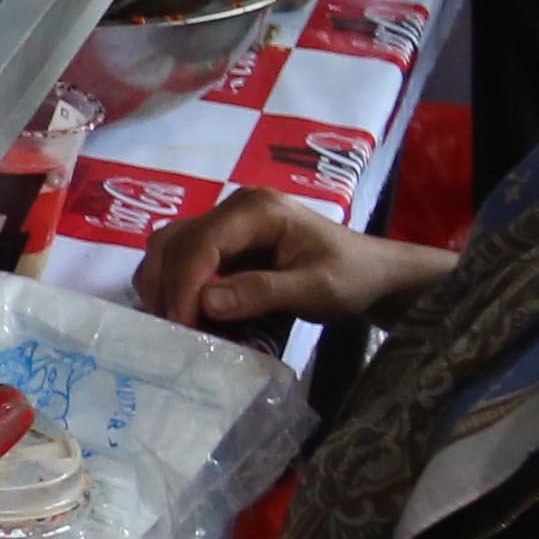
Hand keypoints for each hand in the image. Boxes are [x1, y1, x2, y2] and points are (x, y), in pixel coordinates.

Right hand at [134, 192, 446, 334]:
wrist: (374, 275)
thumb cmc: (352, 279)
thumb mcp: (317, 289)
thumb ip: (263, 292)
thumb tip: (206, 302)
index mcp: (257, 210)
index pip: (202, 242)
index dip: (184, 285)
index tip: (181, 326)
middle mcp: (234, 207)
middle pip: (175, 241)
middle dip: (167, 287)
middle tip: (173, 332)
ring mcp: (227, 223)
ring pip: (170, 247)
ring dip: (164, 286)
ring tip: (175, 324)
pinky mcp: (225, 242)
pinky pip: (183, 259)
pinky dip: (176, 286)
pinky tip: (187, 314)